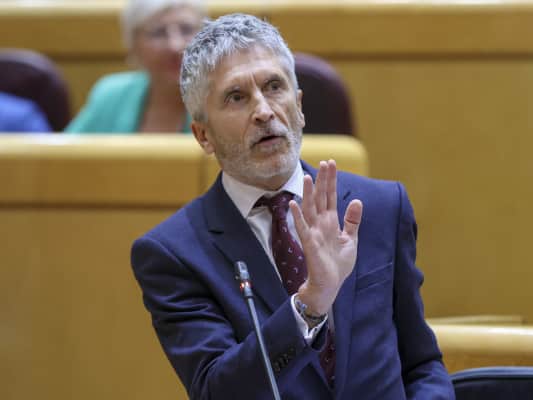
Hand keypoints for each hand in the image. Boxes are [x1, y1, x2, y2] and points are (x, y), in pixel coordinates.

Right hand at [290, 160, 362, 315]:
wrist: (330, 285)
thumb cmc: (338, 264)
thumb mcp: (350, 239)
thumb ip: (352, 220)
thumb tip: (357, 200)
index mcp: (330, 222)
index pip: (330, 196)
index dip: (331, 180)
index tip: (331, 163)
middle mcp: (321, 224)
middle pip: (321, 198)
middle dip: (322, 181)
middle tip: (325, 162)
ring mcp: (314, 233)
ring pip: (310, 209)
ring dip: (308, 194)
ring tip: (308, 177)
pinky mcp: (310, 244)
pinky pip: (302, 228)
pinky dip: (297, 216)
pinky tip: (293, 204)